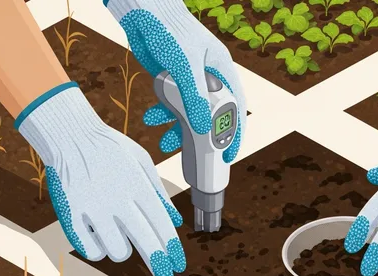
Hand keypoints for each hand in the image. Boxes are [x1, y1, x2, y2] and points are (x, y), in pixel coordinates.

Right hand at [17, 83, 184, 275]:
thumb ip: (160, 194)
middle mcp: (117, 199)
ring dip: (123, 251)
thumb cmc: (111, 149)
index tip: (178, 265)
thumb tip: (176, 223)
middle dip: (158, 263)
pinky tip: (101, 243)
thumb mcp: (143, 162)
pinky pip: (89, 249)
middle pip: (145, 241)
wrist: (70, 135)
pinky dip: (98, 251)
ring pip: (116, 251)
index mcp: (138, 186)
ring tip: (122, 242)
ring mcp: (92, 208)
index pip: (162, 225)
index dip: (172, 249)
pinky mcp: (70, 215)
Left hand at [105, 0, 246, 161]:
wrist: (142, 11)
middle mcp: (208, 77)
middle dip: (203, 137)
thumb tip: (204, 130)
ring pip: (188, 113)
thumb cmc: (170, 31)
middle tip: (198, 158)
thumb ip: (194, 99)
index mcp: (222, 70)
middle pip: (211, 115)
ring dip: (177, 130)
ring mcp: (189, 80)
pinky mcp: (170, 80)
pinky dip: (162, 115)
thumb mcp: (184, 67)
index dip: (234, 133)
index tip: (229, 155)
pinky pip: (170, 105)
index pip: (235, 107)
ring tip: (166, 144)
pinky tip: (151, 120)